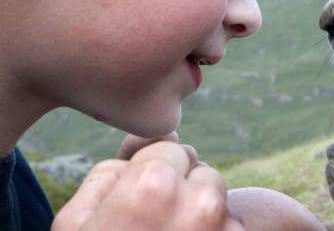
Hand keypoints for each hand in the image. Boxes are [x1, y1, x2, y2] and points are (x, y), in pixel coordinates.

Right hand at [53, 140, 243, 230]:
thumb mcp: (77, 221)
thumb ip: (116, 168)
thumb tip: (161, 137)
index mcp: (154, 184)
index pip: (170, 147)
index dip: (151, 173)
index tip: (140, 201)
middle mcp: (199, 202)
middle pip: (200, 170)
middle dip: (182, 189)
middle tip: (155, 227)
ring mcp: (226, 229)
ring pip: (218, 198)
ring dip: (202, 213)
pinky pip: (230, 226)